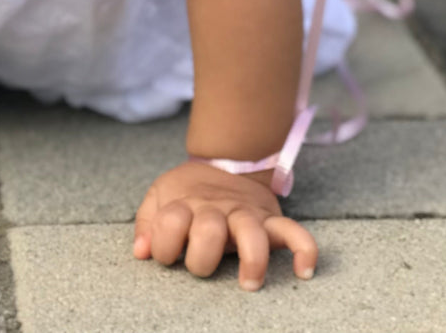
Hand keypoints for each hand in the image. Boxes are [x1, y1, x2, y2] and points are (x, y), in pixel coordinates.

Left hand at [132, 159, 316, 290]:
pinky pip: (293, 231)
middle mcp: (216, 210)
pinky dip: (303, 248)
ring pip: (252, 234)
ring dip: (252, 259)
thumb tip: (141, 252)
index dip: (163, 245)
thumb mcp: (160, 196)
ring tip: (249, 284)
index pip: (169, 225)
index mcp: (186, 204)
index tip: (165, 252)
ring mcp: (245, 215)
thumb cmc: (188, 191)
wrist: (224, 160)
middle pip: (209, 232)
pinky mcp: (269, 219)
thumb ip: (147, 223)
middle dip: (202, 256)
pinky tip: (304, 270)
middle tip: (202, 267)